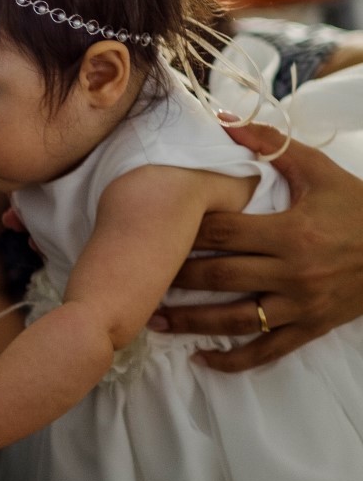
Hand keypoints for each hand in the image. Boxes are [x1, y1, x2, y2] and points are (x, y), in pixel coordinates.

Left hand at [152, 121, 362, 369]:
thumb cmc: (355, 206)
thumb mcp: (317, 169)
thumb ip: (269, 144)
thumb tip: (221, 119)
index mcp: (291, 231)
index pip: (224, 232)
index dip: (186, 231)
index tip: (154, 230)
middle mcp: (292, 272)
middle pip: (220, 276)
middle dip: (177, 277)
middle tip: (140, 276)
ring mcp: (300, 306)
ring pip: (235, 320)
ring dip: (191, 323)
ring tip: (154, 321)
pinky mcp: (309, 329)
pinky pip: (265, 351)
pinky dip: (233, 360)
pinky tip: (201, 359)